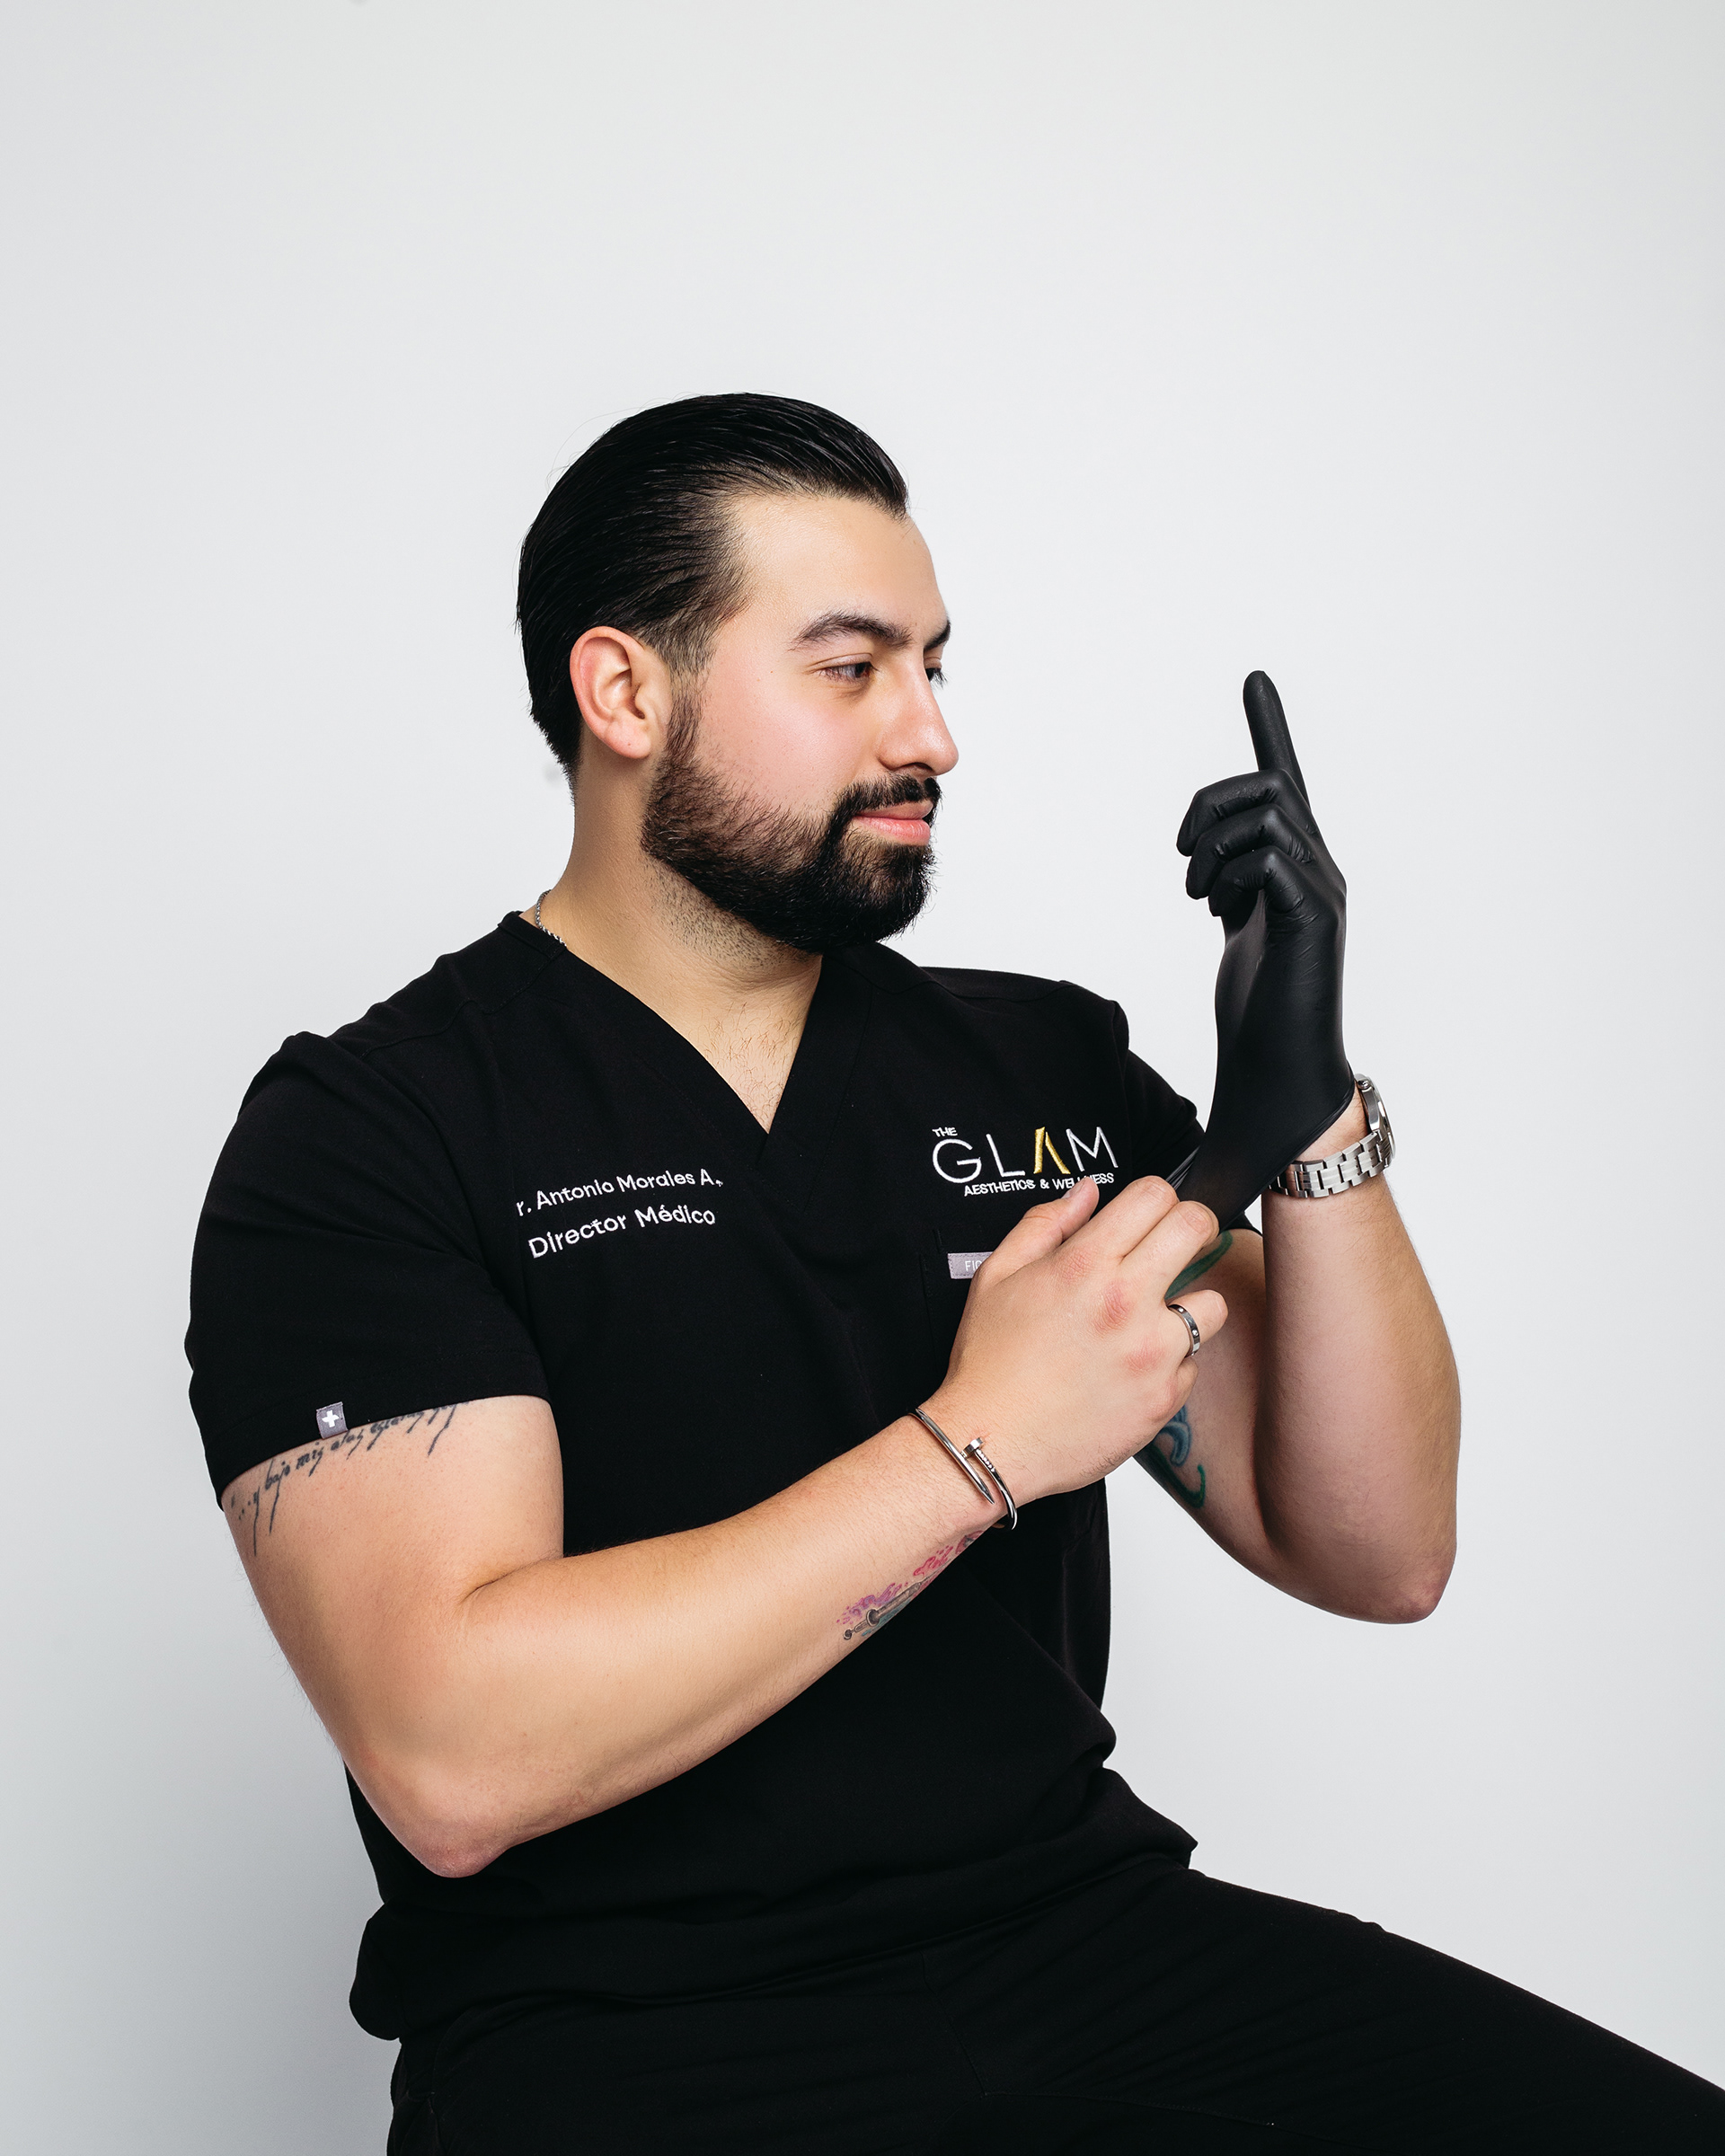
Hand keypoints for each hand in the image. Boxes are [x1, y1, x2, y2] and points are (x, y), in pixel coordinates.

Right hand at [924, 1176, 1227, 1503]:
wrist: (989, 1441)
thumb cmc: (990, 1363)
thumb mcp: (997, 1275)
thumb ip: (1045, 1223)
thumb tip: (1086, 1192)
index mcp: (1084, 1264)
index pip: (1156, 1194)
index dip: (1158, 1197)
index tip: (1153, 1215)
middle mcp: (1125, 1301)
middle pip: (1197, 1228)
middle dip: (1193, 1227)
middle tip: (1178, 1246)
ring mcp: (1151, 1352)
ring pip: (1212, 1303)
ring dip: (1188, 1305)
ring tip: (1152, 1322)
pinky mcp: (1164, 1398)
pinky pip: (1192, 1364)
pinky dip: (1170, 1364)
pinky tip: (1132, 1370)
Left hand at [1174, 672, 1354, 1226]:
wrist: (1282, 1082)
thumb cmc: (1259, 1024)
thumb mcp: (1236, 937)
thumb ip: (1229, 898)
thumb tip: (1209, 878)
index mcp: (1298, 871)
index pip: (1285, 785)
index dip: (1269, 730)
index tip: (1255, 680)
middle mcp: (1319, 871)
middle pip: (1265, 787)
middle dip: (1206, 806)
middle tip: (1181, 857)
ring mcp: (1321, 891)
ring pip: (1264, 811)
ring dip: (1210, 840)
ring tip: (1195, 890)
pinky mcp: (1313, 917)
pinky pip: (1270, 854)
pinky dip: (1228, 870)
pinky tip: (1214, 909)